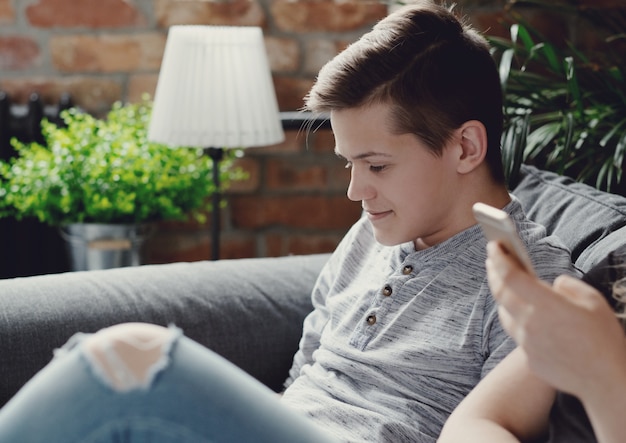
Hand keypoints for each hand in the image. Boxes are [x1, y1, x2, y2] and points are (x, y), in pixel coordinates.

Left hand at [485, 241, 625, 398]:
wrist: (609, 381)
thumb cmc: (605, 338)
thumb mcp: (593, 300)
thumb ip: (567, 285)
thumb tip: (551, 284)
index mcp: (547, 305)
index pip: (511, 276)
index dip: (499, 258)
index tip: (493, 245)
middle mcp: (530, 324)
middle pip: (500, 293)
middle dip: (494, 273)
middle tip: (492, 260)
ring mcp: (527, 343)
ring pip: (505, 314)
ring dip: (502, 297)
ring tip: (503, 284)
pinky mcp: (529, 358)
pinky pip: (517, 334)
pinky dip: (517, 320)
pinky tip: (522, 314)